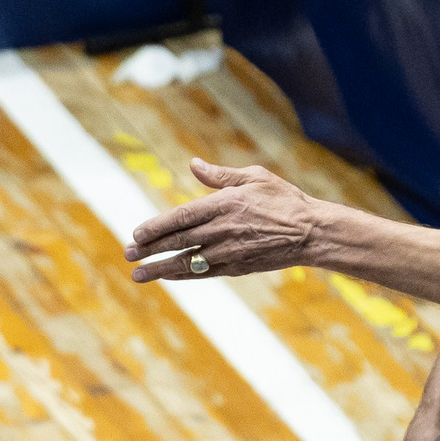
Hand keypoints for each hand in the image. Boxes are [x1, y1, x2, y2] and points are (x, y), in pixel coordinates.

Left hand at [124, 161, 323, 282]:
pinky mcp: (237, 267)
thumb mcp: (254, 177)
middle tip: (128, 254)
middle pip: (179, 240)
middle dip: (150, 249)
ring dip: (160, 269)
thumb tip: (193, 164)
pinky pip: (204, 273)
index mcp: (226, 204)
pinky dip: (183, 275)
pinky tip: (167, 276)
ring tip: (138, 275)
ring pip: (187, 262)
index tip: (137, 233)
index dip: (157, 226)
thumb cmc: (284, 200)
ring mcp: (230, 251)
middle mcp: (223, 229)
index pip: (182, 216)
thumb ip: (220, 175)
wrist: (311, 232)